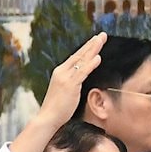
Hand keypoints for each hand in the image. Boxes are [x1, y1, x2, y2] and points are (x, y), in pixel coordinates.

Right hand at [7, 32, 106, 151]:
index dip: (86, 48)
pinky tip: (97, 57)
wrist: (48, 117)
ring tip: (101, 40)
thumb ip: (73, 82)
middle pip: (79, 55)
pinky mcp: (70, 85)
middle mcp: (62, 72)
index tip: (95, 40)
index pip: (76, 57)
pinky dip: (90, 64)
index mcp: (60, 72)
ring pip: (82, 60)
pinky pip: (82, 72)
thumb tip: (81, 77)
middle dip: (92, 44)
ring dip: (93, 49)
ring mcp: (66, 78)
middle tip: (102, 35)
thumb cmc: (58, 107)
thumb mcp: (66, 90)